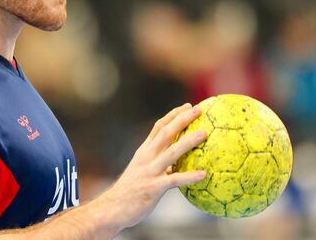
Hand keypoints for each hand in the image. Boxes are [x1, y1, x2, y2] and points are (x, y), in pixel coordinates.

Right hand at [95, 103, 207, 229]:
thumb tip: (178, 165)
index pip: (158, 127)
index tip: (188, 106)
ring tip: (204, 134)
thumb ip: (158, 165)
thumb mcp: (142, 172)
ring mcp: (149, 172)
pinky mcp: (152, 188)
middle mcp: (146, 158)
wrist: (111, 209)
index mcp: (144, 152)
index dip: (173, 115)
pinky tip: (203, 174)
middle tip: (198, 110)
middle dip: (182, 119)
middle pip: (165, 132)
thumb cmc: (129, 192)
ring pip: (171, 152)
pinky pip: (174, 180)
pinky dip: (189, 176)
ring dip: (188, 141)